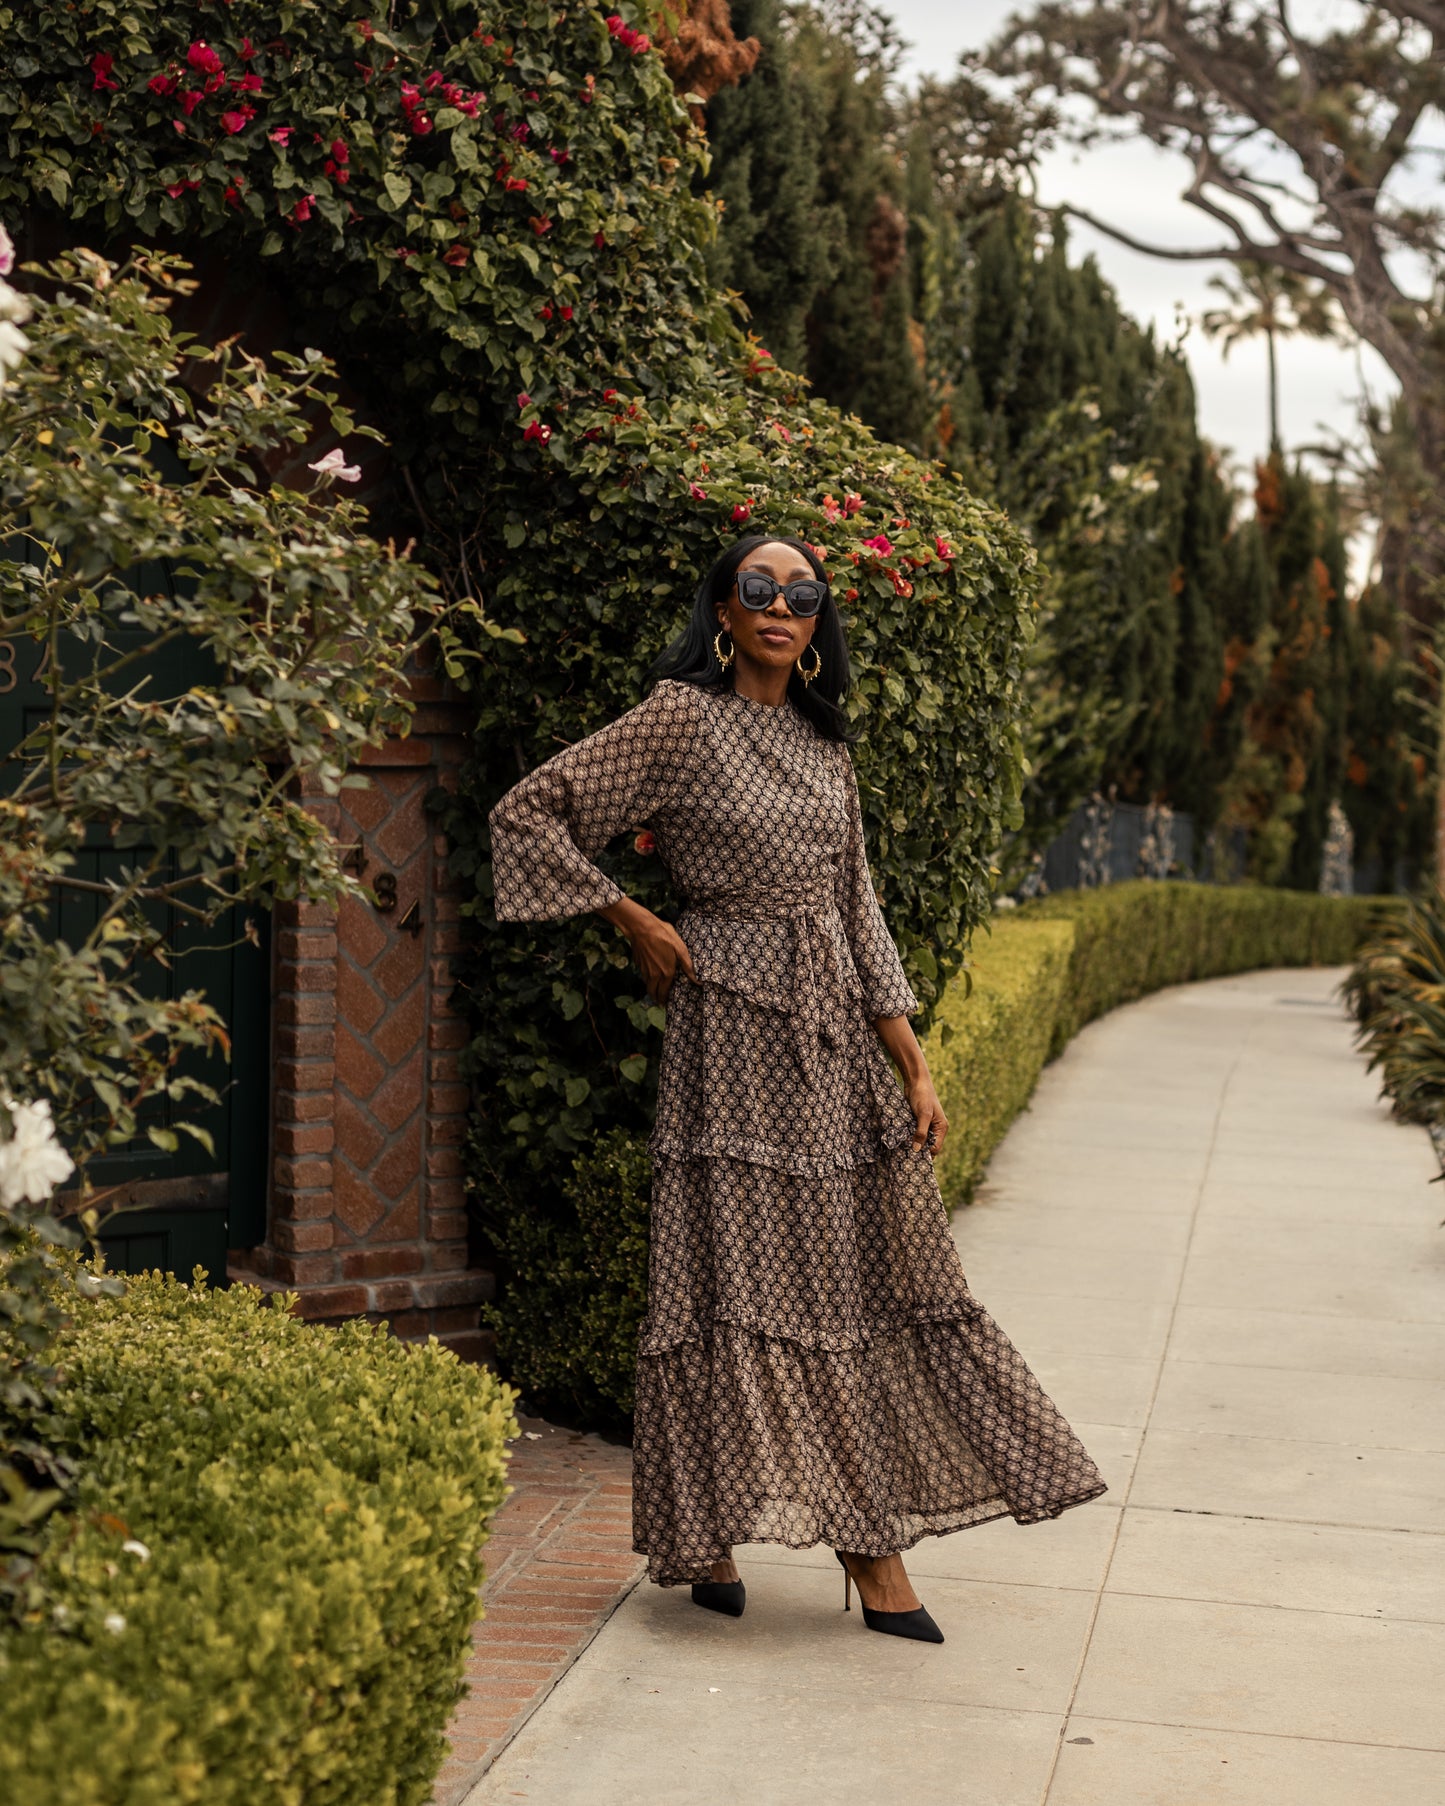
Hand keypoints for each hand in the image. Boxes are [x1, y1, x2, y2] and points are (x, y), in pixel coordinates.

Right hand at [598, 896, 696, 1005]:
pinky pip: (642, 975)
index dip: (664, 1000)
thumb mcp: (680, 949)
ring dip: (651, 989)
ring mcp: (643, 969)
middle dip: (656, 998)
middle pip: (652, 992)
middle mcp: (653, 974)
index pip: (663, 992)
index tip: (665, 1004)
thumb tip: (697, 980)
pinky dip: (646, 979)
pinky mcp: (638, 963)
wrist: (641, 927)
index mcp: (665, 972)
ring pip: (646, 984)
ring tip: (655, 990)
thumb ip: (688, 966)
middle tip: (660, 1002)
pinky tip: (650, 975)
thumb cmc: (663, 935)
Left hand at [873, 1015, 948, 1156]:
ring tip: (901, 1152)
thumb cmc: (923, 1095)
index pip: (935, 1148)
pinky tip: (899, 1142)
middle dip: (918, 1151)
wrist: (915, 1080)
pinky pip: (913, 1133)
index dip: (926, 1155)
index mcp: (941, 1128)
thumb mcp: (923, 1114)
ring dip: (911, 1144)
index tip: (913, 1160)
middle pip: (927, 1146)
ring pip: (919, 1140)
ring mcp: (925, 1125)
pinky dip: (907, 1137)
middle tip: (905, 1158)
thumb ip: (921, 1132)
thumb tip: (916, 1149)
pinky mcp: (916, 1121)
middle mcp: (935, 1128)